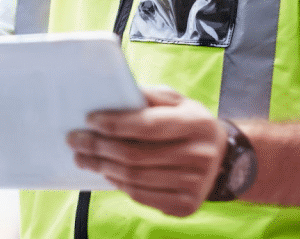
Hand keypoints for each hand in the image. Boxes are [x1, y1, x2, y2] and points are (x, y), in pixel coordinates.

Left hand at [67, 86, 227, 216]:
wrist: (225, 159)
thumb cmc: (188, 123)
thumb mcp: (177, 101)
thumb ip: (148, 96)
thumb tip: (113, 93)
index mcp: (196, 123)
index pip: (148, 125)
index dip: (114, 123)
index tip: (89, 119)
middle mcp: (199, 155)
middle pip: (135, 155)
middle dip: (98, 147)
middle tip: (74, 139)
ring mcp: (194, 185)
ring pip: (134, 178)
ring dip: (101, 167)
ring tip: (82, 157)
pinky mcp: (186, 206)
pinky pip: (141, 196)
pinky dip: (118, 183)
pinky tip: (105, 171)